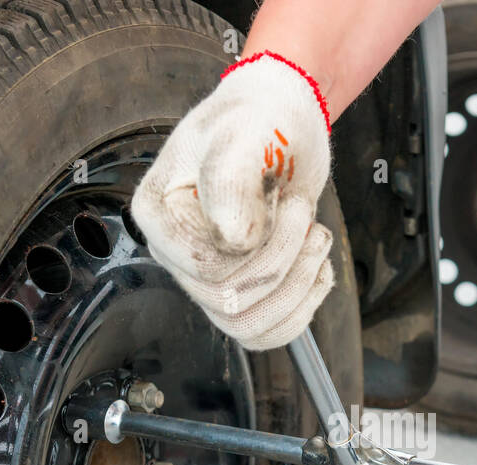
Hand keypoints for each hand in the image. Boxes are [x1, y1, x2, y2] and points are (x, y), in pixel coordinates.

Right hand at [130, 51, 333, 349]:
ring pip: (248, 325)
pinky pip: (264, 334)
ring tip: (317, 238)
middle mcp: (173, 253)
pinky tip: (318, 269)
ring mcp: (204, 278)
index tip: (280, 196)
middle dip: (284, 260)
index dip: (258, 245)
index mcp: (158, 215)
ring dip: (298, 288)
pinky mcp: (239, 291)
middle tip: (303, 211)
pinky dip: (302, 310)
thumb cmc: (259, 118)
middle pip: (229, 300)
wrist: (282, 121)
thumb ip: (230, 178)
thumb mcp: (246, 132)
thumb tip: (233, 240)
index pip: (206, 267)